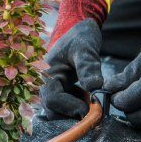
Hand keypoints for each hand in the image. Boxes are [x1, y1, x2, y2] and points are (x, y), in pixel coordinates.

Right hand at [40, 0, 109, 118]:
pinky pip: (63, 107)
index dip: (70, 107)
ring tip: (89, 98)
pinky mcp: (59, 90)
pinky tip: (86, 95)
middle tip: (92, 107)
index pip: (52, 100)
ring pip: (57, 112)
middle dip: (71, 113)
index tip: (90, 108)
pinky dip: (75, 106)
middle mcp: (44, 83)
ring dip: (74, 111)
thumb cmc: (79, 36)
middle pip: (52, 111)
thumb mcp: (85, 48)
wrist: (78, 28)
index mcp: (46, 72)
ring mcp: (51, 88)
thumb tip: (95, 88)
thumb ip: (89, 67)